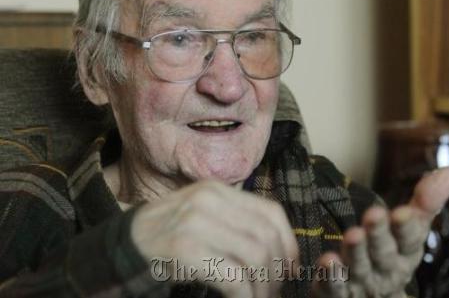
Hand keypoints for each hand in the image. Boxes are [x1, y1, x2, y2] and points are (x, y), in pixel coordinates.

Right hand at [131, 180, 298, 297]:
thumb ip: (237, 221)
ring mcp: (197, 224)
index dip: (289, 241)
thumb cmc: (172, 232)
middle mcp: (210, 201)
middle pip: (266, 235)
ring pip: (255, 257)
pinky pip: (232, 278)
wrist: (127, 242)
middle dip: (279, 269)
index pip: (271, 211)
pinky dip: (245, 296)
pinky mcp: (186, 251)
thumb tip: (280, 250)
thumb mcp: (205, 213)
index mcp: (219, 190)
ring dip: (264, 287)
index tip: (292, 266)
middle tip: (276, 290)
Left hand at [312, 166, 448, 297]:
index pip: (410, 239)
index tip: (402, 212)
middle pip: (384, 253)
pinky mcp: (339, 292)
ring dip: (356, 252)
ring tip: (352, 234)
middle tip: (373, 214)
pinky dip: (332, 276)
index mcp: (406, 253)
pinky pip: (335, 286)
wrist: (373, 295)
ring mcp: (363, 283)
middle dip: (379, 234)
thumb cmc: (393, 251)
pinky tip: (328, 261)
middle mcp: (387, 270)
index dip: (406, 226)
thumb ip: (426, 200)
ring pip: (360, 268)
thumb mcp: (411, 226)